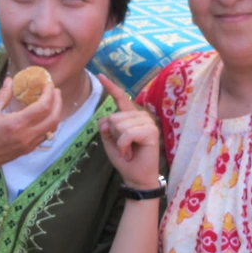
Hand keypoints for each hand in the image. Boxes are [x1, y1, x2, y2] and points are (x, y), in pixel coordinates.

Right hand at [0, 78, 61, 180]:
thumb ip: (3, 95)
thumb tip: (10, 80)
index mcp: (17, 124)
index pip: (43, 107)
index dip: (49, 93)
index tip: (48, 83)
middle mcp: (27, 136)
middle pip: (53, 118)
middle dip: (57, 102)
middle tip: (54, 90)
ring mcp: (28, 145)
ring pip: (51, 129)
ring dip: (55, 113)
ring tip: (51, 101)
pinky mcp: (26, 151)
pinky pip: (44, 136)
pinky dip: (48, 124)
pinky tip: (42, 116)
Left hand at [96, 75, 160, 190]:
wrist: (136, 176)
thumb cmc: (124, 159)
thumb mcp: (109, 141)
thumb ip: (105, 127)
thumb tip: (106, 119)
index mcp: (130, 116)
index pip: (119, 98)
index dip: (110, 86)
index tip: (100, 76)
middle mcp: (140, 116)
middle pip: (114, 117)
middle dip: (113, 134)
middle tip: (123, 147)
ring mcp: (147, 122)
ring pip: (120, 124)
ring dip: (119, 141)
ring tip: (128, 150)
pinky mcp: (151, 131)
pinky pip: (127, 133)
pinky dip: (124, 145)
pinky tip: (130, 153)